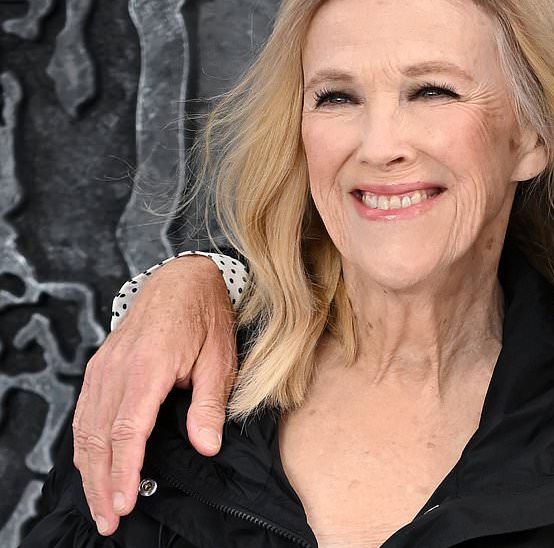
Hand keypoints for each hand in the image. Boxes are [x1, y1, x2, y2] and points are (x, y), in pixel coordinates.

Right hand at [72, 255, 236, 534]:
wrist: (182, 279)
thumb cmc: (206, 317)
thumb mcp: (220, 359)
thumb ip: (209, 404)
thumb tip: (206, 446)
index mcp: (147, 368)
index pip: (127, 431)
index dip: (123, 471)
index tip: (124, 502)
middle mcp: (115, 370)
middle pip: (98, 438)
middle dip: (101, 484)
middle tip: (109, 520)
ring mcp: (102, 369)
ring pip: (86, 430)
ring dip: (90, 471)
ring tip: (100, 506)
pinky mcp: (99, 370)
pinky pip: (85, 415)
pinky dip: (86, 447)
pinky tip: (93, 469)